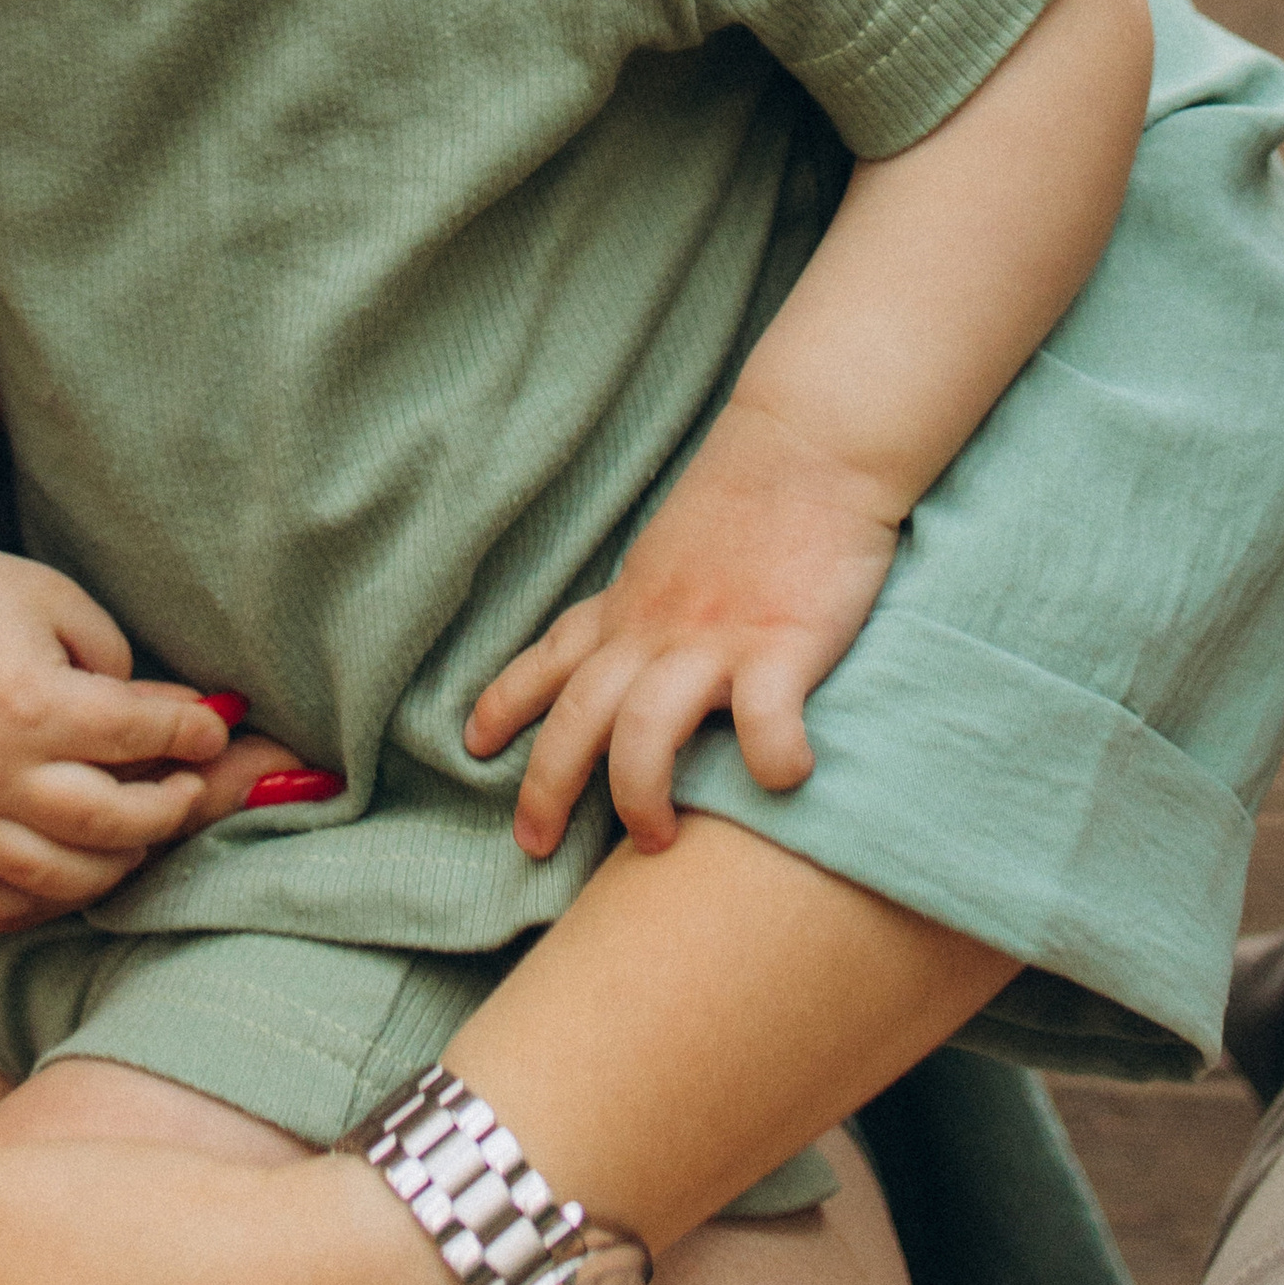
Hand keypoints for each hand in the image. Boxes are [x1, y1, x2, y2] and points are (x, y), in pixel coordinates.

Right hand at [0, 531, 246, 920]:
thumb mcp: (62, 607)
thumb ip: (123, 673)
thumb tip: (184, 724)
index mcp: (32, 702)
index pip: (135, 735)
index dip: (189, 733)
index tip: (214, 728)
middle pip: (106, 821)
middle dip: (167, 808)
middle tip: (189, 786)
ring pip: (51, 875)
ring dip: (111, 865)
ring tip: (137, 834)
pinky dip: (32, 901)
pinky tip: (66, 873)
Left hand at [466, 399, 901, 854]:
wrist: (810, 441)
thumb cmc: (750, 498)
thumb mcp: (671, 554)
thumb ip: (647, 608)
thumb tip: (629, 655)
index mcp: (632, 605)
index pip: (552, 659)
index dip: (508, 704)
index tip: (473, 747)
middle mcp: (658, 628)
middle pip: (579, 713)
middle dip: (546, 784)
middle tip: (532, 843)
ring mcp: (717, 638)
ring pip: (644, 729)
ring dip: (637, 792)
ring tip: (653, 840)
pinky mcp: (784, 645)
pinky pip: (765, 720)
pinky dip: (769, 760)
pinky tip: (783, 781)